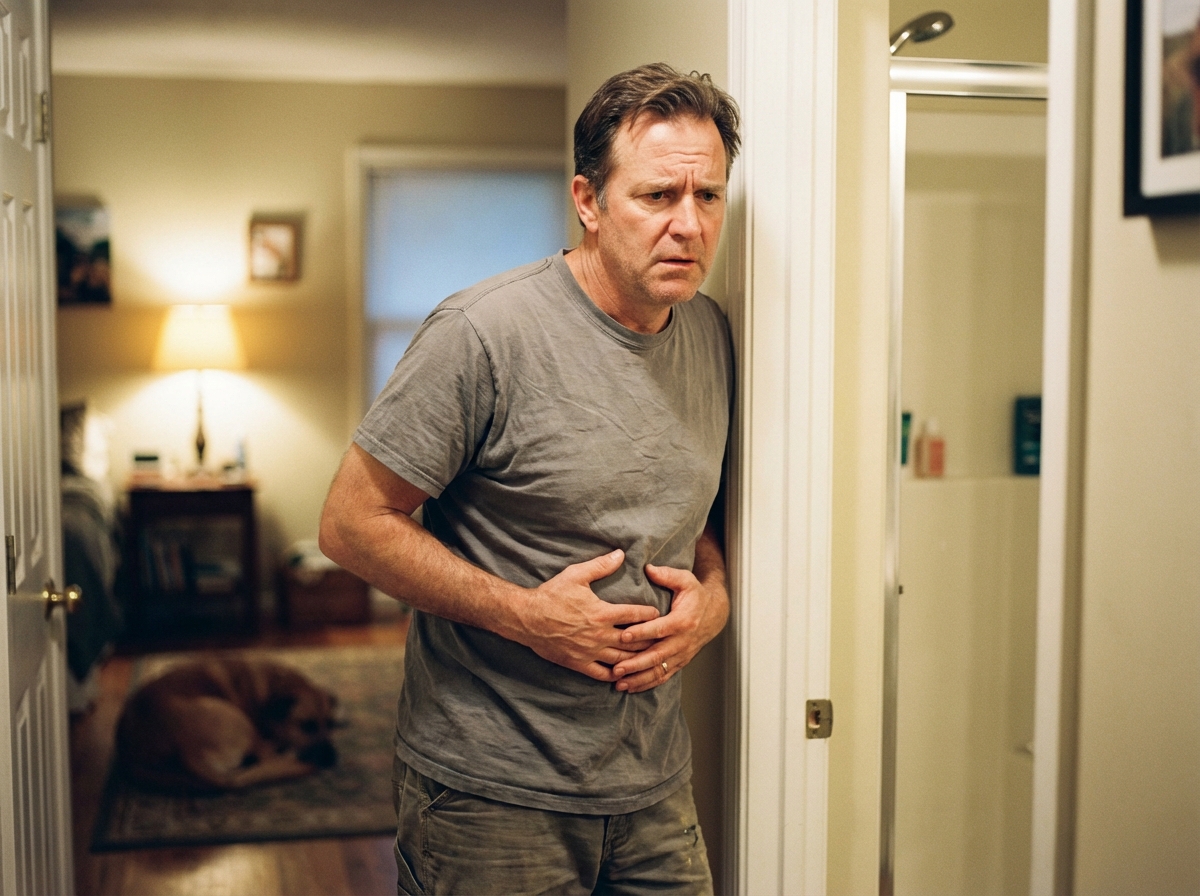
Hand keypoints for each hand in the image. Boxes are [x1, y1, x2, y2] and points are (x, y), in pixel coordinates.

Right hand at [516, 549, 660, 681]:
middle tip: (662, 638)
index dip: (649, 614)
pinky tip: (623, 673)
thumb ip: (600, 566)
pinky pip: (602, 673)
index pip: (634, 614)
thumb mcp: (576, 575)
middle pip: (633, 640)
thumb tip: (620, 554)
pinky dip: (615, 674)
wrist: (527, 618)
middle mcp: (599, 634)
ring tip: (649, 656)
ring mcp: (590, 651)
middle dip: (650, 639)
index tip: (658, 613)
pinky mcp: (579, 663)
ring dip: (637, 658)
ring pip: (621, 659)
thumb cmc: (551, 595)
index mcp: (602, 612)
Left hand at [609, 562, 728, 693]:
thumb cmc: (695, 595)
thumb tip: (648, 568)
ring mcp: (682, 654)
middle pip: (658, 655)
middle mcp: (683, 641)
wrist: (714, 613)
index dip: (642, 632)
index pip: (660, 628)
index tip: (623, 635)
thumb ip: (667, 574)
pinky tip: (630, 687)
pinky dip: (647, 684)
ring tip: (619, 683)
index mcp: (683, 620)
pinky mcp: (680, 662)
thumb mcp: (686, 580)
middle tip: (617, 668)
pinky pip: (663, 676)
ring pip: (659, 670)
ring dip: (639, 678)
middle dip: (636, 663)